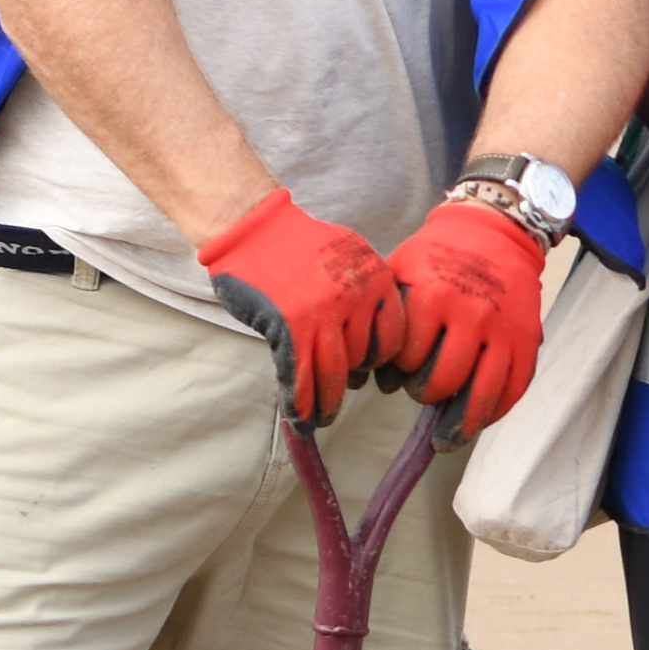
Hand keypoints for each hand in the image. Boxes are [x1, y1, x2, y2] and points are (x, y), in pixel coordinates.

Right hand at [194, 189, 397, 426]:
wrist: (254, 228)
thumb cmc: (299, 245)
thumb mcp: (350, 258)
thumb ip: (366, 296)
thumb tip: (371, 346)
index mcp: (377, 277)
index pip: (394, 335)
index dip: (383, 358)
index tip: (374, 371)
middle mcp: (355, 296)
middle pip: (365, 356)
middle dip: (353, 377)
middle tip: (344, 388)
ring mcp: (322, 312)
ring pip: (334, 373)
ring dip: (328, 402)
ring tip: (325, 417)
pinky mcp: (290, 326)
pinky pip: (300, 375)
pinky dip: (302, 403)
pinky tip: (302, 420)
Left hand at [384, 199, 550, 423]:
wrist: (494, 233)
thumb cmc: (437, 257)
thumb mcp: (401, 272)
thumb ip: (386, 319)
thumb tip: (363, 376)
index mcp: (432, 296)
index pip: (409, 360)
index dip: (399, 374)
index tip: (396, 376)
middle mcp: (470, 314)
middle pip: (442, 382)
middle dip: (426, 394)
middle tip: (422, 391)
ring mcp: (503, 329)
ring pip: (479, 395)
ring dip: (460, 420)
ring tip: (448, 433)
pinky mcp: (528, 338)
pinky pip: (513, 390)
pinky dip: (494, 413)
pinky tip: (479, 420)